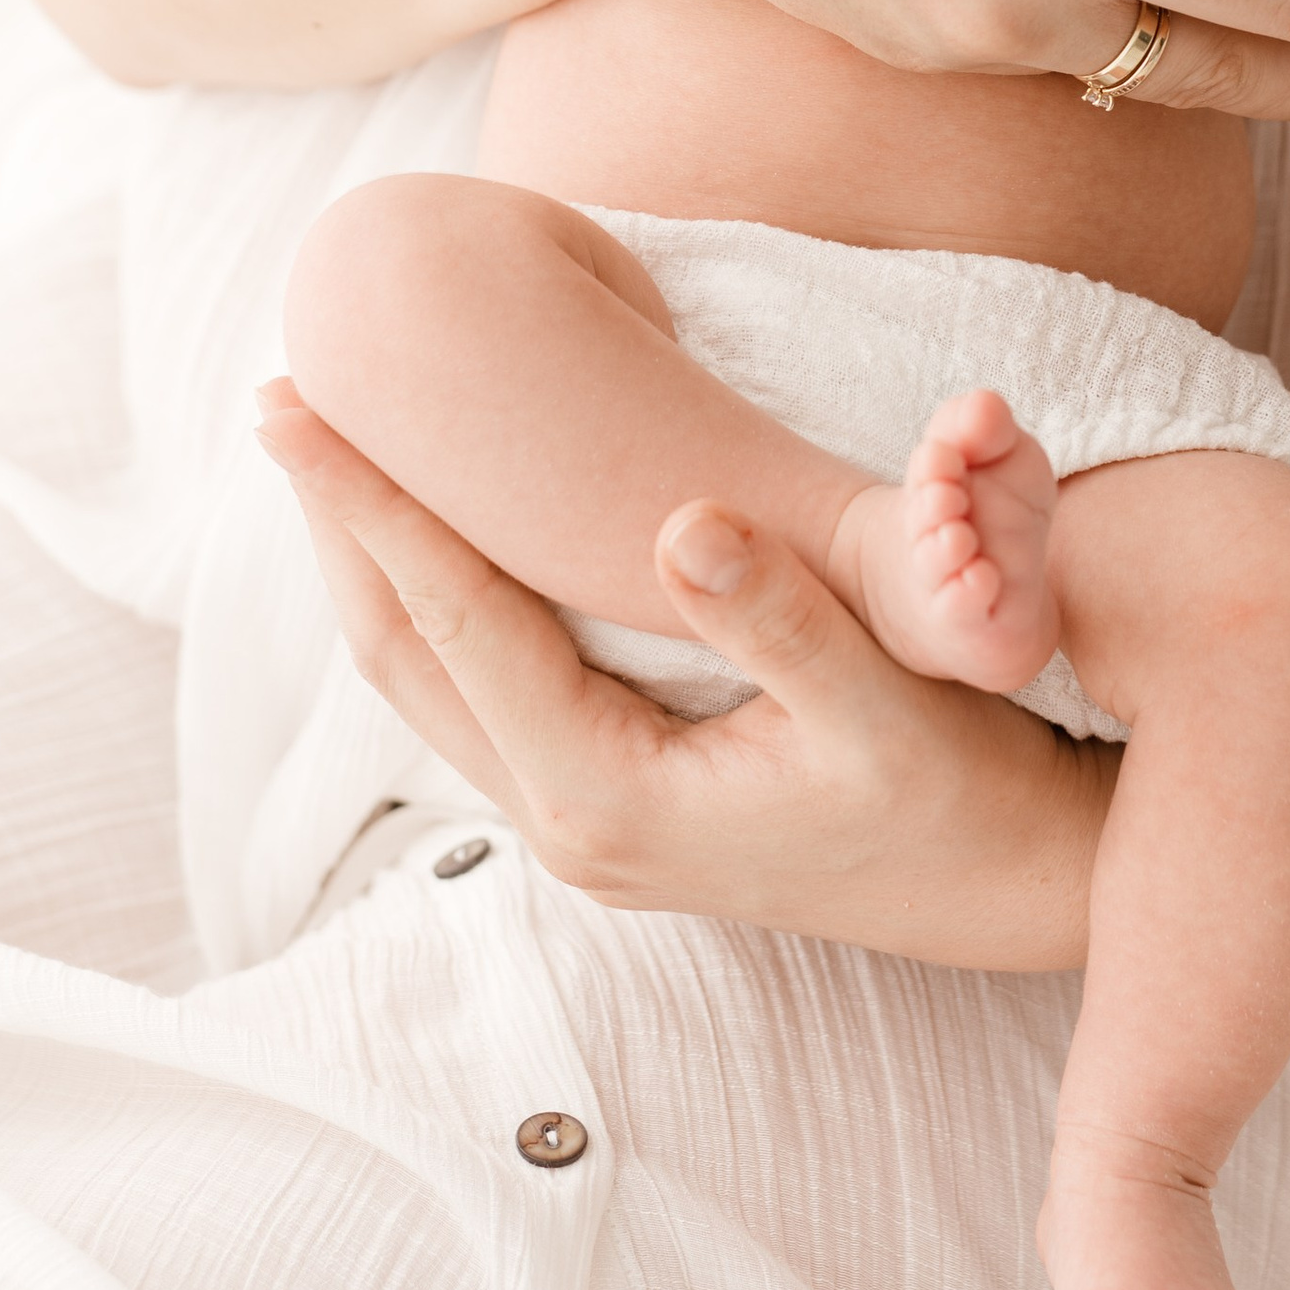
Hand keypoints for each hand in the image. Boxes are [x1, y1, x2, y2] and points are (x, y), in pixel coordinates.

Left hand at [255, 386, 1112, 966]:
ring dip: (376, 564)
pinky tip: (438, 541)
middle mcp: (568, 823)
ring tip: (329, 458)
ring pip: (433, 678)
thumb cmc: (960, 789)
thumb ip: (781, 615)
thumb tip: (680, 519)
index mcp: (607, 795)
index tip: (299, 407)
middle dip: (340, 524)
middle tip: (278, 402)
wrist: (1010, 888)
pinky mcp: (611, 807)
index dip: (372, 503)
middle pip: (406, 652)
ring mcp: (583, 824)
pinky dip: (438, 600)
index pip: (455, 619)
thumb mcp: (882, 702)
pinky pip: (482, 688)